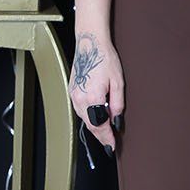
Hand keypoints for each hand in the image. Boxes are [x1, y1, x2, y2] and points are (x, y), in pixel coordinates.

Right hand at [69, 29, 124, 152]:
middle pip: (90, 125)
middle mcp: (80, 99)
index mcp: (93, 98)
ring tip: (105, 129)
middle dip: (100, 134)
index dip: (106, 138)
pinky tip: (96, 114)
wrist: (90, 43)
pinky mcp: (72, 91)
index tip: (112, 146)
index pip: (99, 126)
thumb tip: (116, 120)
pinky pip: (80, 109)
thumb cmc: (105, 59)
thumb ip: (117, 104)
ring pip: (84, 118)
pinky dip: (88, 115)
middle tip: (109, 141)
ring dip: (94, 125)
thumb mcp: (118, 83)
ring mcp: (74, 95)